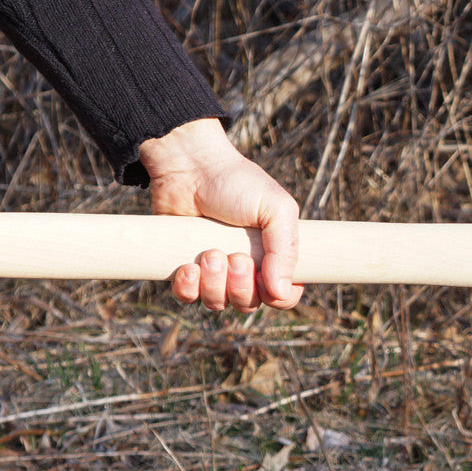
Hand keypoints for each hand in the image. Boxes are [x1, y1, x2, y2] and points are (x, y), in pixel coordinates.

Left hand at [139, 118, 301, 311]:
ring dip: (214, 284)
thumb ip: (286, 250)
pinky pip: (188, 298)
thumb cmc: (237, 182)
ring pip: (217, 304)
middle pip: (249, 304)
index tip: (264, 275)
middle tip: (234, 257)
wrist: (190, 166)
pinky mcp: (185, 269)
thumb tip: (280, 292)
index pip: (284, 298)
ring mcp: (213, 272)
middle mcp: (245, 270)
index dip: (277, 297)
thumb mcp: (276, 209)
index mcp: (273, 258)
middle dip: (241, 286)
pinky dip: (188, 288)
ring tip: (209, 253)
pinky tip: (188, 267)